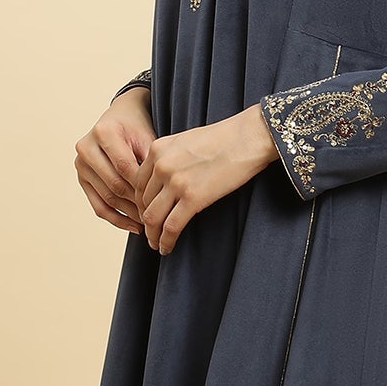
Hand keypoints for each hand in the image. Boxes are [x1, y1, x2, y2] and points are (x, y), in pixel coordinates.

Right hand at [75, 88, 154, 232]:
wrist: (121, 117)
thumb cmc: (138, 128)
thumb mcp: (148, 137)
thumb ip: (152, 163)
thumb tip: (161, 197)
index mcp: (103, 132)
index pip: (125, 167)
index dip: (144, 187)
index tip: (163, 201)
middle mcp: (86, 147)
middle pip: (115, 184)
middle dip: (138, 203)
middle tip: (158, 217)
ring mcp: (80, 164)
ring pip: (107, 197)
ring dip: (130, 214)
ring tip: (150, 223)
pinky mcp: (82, 178)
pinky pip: (98, 205)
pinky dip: (117, 219)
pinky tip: (134, 226)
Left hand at [136, 103, 277, 254]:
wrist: (248, 138)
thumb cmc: (225, 139)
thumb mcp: (186, 141)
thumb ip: (170, 158)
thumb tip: (166, 180)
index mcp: (157, 150)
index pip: (137, 183)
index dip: (140, 203)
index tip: (147, 213)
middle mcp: (161, 165)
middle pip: (143, 202)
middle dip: (145, 221)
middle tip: (151, 233)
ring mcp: (176, 182)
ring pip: (152, 218)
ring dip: (152, 235)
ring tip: (156, 244)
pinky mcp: (193, 198)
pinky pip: (171, 227)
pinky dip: (166, 241)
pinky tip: (166, 248)